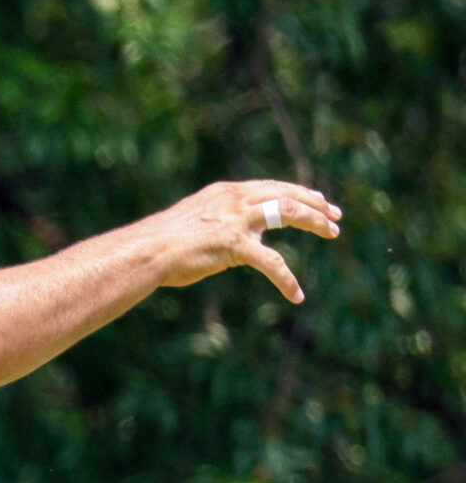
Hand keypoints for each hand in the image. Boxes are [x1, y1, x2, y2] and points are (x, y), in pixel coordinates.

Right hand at [152, 180, 342, 302]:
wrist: (146, 251)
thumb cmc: (161, 243)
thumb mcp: (194, 223)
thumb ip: (218, 224)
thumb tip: (229, 238)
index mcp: (225, 192)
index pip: (270, 187)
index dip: (297, 193)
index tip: (317, 200)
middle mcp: (233, 200)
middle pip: (285, 194)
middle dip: (315, 203)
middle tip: (335, 216)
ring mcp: (235, 221)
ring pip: (287, 213)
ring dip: (314, 222)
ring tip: (332, 233)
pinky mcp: (235, 245)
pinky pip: (272, 262)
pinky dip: (286, 279)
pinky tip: (296, 294)